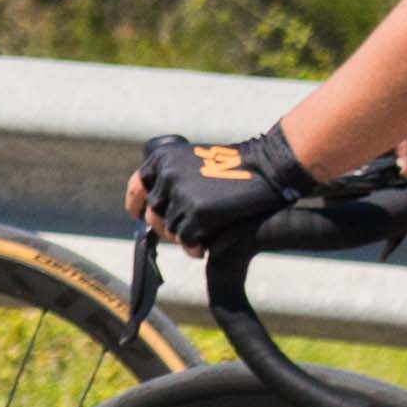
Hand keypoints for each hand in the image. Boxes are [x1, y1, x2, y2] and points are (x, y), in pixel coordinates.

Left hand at [131, 121, 307, 257]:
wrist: (268, 165)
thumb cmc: (236, 165)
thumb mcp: (194, 160)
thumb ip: (173, 178)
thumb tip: (152, 212)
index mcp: (162, 158)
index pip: (138, 188)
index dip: (138, 206)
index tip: (142, 215)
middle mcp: (167, 175)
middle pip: (154, 214)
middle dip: (167, 226)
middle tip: (187, 229)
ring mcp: (181, 194)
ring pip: (171, 230)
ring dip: (184, 236)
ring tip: (203, 235)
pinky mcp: (199, 214)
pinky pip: (187, 241)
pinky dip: (194, 247)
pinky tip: (205, 247)